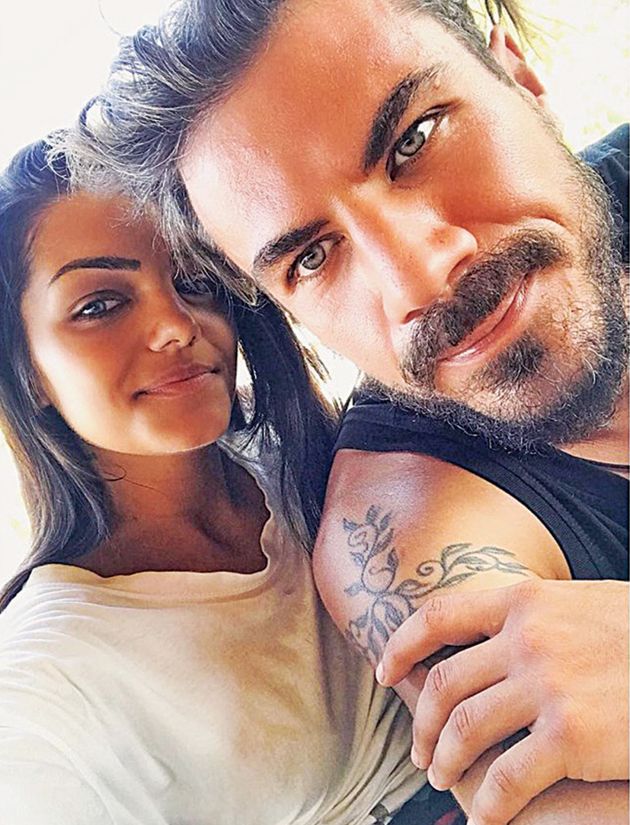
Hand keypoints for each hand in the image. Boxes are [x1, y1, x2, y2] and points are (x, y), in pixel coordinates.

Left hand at [376, 579, 629, 824]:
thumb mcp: (581, 605)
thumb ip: (532, 616)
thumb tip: (489, 632)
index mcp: (525, 602)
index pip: (439, 615)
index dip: (402, 644)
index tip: (385, 672)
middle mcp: (527, 639)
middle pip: (446, 684)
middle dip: (423, 724)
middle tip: (420, 752)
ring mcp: (547, 686)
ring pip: (465, 731)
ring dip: (444, 761)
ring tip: (441, 779)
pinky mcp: (570, 737)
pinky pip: (506, 779)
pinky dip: (487, 806)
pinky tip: (485, 819)